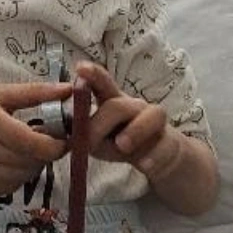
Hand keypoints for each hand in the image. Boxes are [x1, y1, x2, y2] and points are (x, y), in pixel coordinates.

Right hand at [0, 82, 71, 195]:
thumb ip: (35, 92)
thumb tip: (69, 90)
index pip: (31, 143)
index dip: (55, 146)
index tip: (64, 140)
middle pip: (29, 162)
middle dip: (45, 155)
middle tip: (47, 141)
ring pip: (21, 177)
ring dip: (33, 166)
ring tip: (28, 149)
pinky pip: (8, 187)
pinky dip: (18, 176)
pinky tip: (12, 161)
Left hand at [74, 62, 182, 179]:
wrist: (158, 157)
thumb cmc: (120, 143)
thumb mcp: (97, 139)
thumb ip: (83, 134)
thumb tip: (63, 134)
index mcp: (113, 102)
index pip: (103, 84)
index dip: (93, 75)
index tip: (80, 68)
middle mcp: (135, 107)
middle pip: (119, 105)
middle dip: (101, 123)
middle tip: (87, 142)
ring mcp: (155, 123)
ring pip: (151, 116)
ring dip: (135, 131)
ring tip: (122, 145)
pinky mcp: (169, 142)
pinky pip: (164, 146)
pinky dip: (153, 156)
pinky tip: (145, 165)